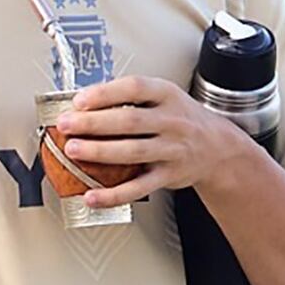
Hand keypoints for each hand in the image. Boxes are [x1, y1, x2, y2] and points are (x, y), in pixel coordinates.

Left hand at [52, 76, 253, 208]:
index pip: (135, 88)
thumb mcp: (163, 97)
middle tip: (66, 125)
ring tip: (73, 150)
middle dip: (93, 123)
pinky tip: (92, 196)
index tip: (79, 100)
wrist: (218, 147)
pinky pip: (138, 187)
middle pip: (129, 121)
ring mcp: (172, 150)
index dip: (105, 94)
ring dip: (99, 152)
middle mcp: (172, 121)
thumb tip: (82, 104)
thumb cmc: (181, 119)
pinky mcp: (168, 176)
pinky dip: (113, 194)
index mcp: (167, 95)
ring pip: (132, 152)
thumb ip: (130, 98)